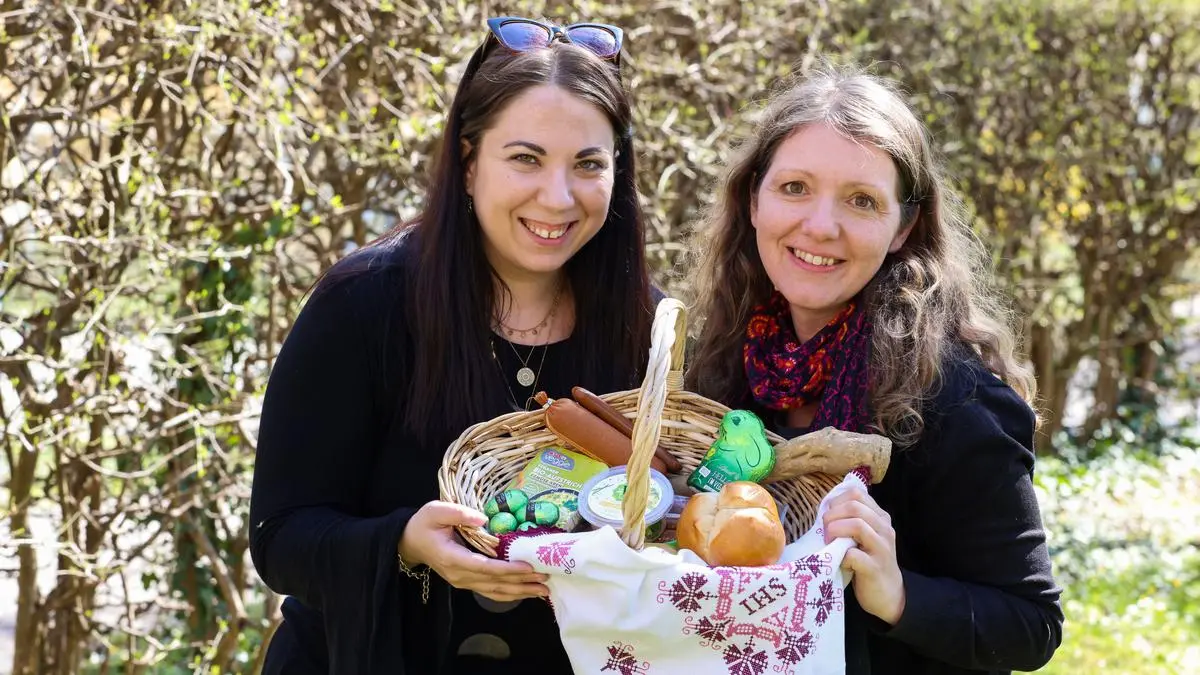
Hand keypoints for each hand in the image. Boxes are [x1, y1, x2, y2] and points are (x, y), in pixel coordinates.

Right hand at [399, 500, 549, 601]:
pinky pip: (491, 591)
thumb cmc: (424, 524)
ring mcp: (463, 581)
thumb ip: (458, 513)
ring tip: (543, 590)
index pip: (485, 567)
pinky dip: (510, 593)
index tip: (529, 567)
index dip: (508, 569)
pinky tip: (525, 591)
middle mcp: (460, 575)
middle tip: (546, 579)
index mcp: (453, 558)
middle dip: (522, 582)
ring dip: (520, 592)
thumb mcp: (436, 510)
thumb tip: (483, 519)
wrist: (410, 542)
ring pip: (495, 591)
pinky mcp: (467, 582)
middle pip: (495, 583)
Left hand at [822, 485, 905, 624]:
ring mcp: (882, 548)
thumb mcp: (863, 536)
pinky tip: (840, 561)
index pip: (856, 493)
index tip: (827, 516)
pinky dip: (841, 556)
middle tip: (825, 531)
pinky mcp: (874, 568)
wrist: (888, 594)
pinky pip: (853, 554)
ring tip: (829, 543)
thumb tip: (825, 507)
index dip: (836, 501)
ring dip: (835, 531)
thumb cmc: (868, 561)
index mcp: (880, 517)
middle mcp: (884, 529)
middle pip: (855, 506)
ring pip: (857, 525)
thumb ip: (851, 519)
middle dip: (832, 516)